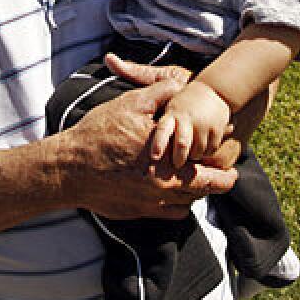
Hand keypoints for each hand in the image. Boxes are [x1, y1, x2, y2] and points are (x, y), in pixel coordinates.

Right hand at [58, 76, 236, 219]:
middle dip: (216, 183)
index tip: (231, 167)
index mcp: (170, 163)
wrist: (69, 169)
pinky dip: (176, 205)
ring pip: (186, 204)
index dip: (225, 172)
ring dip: (195, 193)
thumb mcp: (131, 104)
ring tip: (197, 180)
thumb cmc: (99, 134)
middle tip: (223, 176)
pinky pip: (168, 214)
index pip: (211, 175)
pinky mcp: (137, 212)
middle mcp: (165, 188)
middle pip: (202, 192)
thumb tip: (180, 85)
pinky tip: (173, 193)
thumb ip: (161, 93)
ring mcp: (151, 204)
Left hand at [150, 82, 231, 168]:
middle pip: (182, 144)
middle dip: (178, 158)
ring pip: (196, 152)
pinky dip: (205, 153)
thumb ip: (166, 125)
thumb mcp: (172, 107)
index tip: (154, 156)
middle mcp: (188, 120)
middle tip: (176, 165)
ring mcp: (203, 125)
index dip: (159, 143)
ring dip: (193, 156)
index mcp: (173, 114)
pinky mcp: (217, 131)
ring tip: (191, 150)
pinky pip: (209, 151)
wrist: (214, 90)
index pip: (163, 129)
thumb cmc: (186, 104)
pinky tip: (203, 145)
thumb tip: (155, 151)